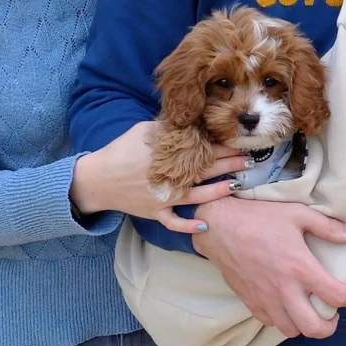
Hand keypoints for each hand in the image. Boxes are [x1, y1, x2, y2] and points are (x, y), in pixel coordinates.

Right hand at [71, 121, 245, 231]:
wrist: (96, 179)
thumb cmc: (120, 150)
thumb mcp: (143, 130)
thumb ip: (168, 127)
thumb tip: (190, 120)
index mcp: (167, 154)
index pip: (203, 149)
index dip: (224, 146)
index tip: (240, 143)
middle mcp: (169, 176)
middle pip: (206, 170)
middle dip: (229, 165)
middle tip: (249, 161)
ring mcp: (163, 197)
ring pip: (197, 196)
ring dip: (219, 191)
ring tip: (237, 185)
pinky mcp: (154, 212)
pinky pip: (173, 222)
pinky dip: (187, 225)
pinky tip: (205, 225)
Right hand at [192, 198, 345, 337]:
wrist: (220, 226)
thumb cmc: (260, 218)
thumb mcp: (298, 214)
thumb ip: (328, 227)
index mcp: (301, 268)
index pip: (335, 297)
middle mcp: (285, 290)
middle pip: (314, 328)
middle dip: (329, 326)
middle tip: (332, 314)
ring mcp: (266, 299)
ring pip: (291, 330)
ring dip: (305, 326)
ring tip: (309, 311)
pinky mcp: (250, 302)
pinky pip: (270, 323)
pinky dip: (282, 320)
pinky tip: (286, 306)